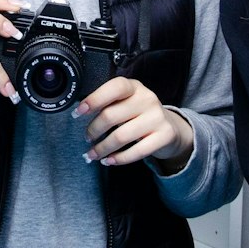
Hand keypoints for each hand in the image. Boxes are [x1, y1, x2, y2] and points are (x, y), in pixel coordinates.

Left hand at [75, 77, 193, 169]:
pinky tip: (109, 160)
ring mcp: (157, 117)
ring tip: (93, 154)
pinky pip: (137, 151)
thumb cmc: (139, 114)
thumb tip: (81, 112)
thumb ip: (109, 104)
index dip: (94, 99)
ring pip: (121, 136)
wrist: (170, 127)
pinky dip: (119, 159)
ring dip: (102, 148)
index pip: (115, 88)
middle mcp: (147, 99)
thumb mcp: (126, 102)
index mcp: (134, 87)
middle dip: (93, 130)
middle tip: (87, 137)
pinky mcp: (165, 135)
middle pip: (111, 115)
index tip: (78, 112)